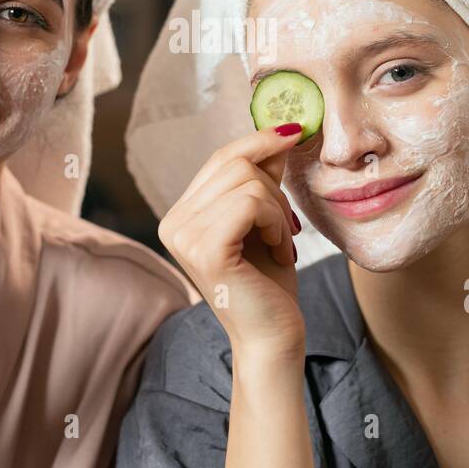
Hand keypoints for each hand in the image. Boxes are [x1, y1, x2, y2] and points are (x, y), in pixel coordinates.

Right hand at [158, 123, 305, 358]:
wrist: (273, 337)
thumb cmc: (270, 282)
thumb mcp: (266, 218)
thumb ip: (263, 177)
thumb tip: (280, 130)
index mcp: (182, 214)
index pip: (220, 157)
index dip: (259, 141)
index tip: (294, 132)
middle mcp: (173, 222)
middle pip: (233, 162)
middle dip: (274, 185)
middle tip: (288, 225)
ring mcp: (184, 236)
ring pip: (246, 181)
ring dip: (278, 208)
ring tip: (283, 241)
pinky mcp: (205, 249)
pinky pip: (250, 202)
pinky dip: (275, 221)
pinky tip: (282, 249)